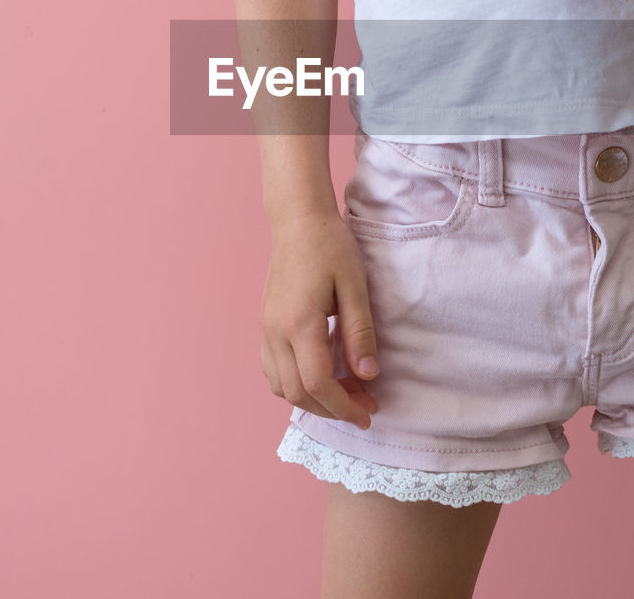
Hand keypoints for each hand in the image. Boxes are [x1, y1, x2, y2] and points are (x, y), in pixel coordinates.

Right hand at [259, 206, 380, 429]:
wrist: (298, 220)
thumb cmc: (330, 246)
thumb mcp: (355, 286)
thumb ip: (360, 333)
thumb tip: (367, 375)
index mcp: (299, 323)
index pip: (318, 384)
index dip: (344, 406)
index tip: (369, 413)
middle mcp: (275, 331)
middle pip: (297, 393)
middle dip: (332, 408)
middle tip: (365, 404)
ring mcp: (265, 329)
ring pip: (280, 387)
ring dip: (312, 399)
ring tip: (345, 391)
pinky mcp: (264, 324)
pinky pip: (272, 370)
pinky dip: (295, 384)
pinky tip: (321, 374)